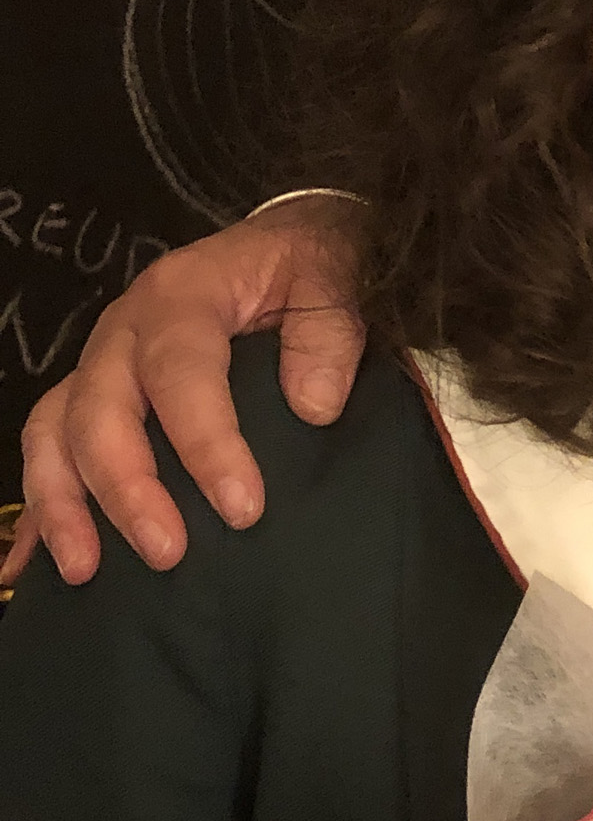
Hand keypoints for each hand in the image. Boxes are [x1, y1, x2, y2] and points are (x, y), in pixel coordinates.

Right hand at [3, 198, 365, 587]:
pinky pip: (49, 451)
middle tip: (167, 553)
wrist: (282, 249)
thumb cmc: (305, 271)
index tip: (243, 508)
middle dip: (125, 488)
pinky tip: (32, 566)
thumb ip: (329, 335)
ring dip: (62, 504)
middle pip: (99, 409)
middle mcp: (125, 331)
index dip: (206, 443)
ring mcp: (101, 365)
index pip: (180, 371)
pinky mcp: (94, 397)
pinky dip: (39, 508)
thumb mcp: (332, 279)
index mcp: (181, 297)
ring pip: (55, 432)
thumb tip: (314, 405)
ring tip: (84, 571)